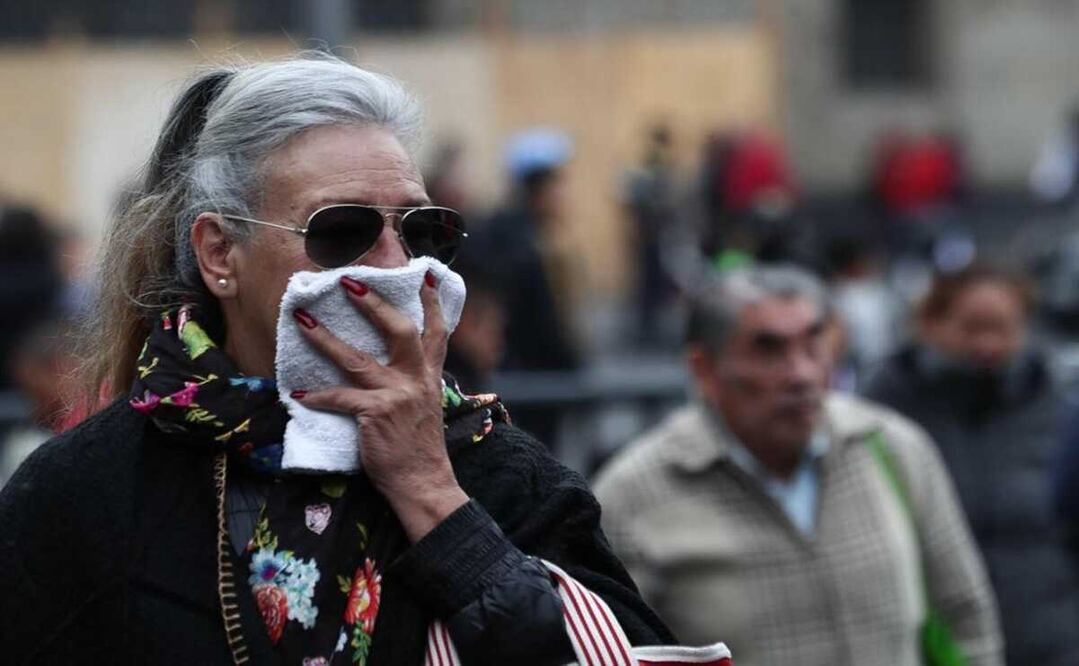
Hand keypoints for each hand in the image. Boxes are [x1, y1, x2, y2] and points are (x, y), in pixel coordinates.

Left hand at [290, 271, 467, 541]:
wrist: (423, 482)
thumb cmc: (418, 448)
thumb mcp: (425, 407)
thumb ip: (414, 382)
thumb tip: (393, 366)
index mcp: (429, 376)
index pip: (436, 332)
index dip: (432, 303)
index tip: (426, 275)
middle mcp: (417, 379)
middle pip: (399, 330)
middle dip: (374, 304)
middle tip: (350, 283)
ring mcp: (397, 395)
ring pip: (356, 359)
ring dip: (326, 339)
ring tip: (303, 321)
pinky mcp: (376, 414)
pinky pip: (339, 398)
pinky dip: (316, 396)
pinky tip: (297, 394)